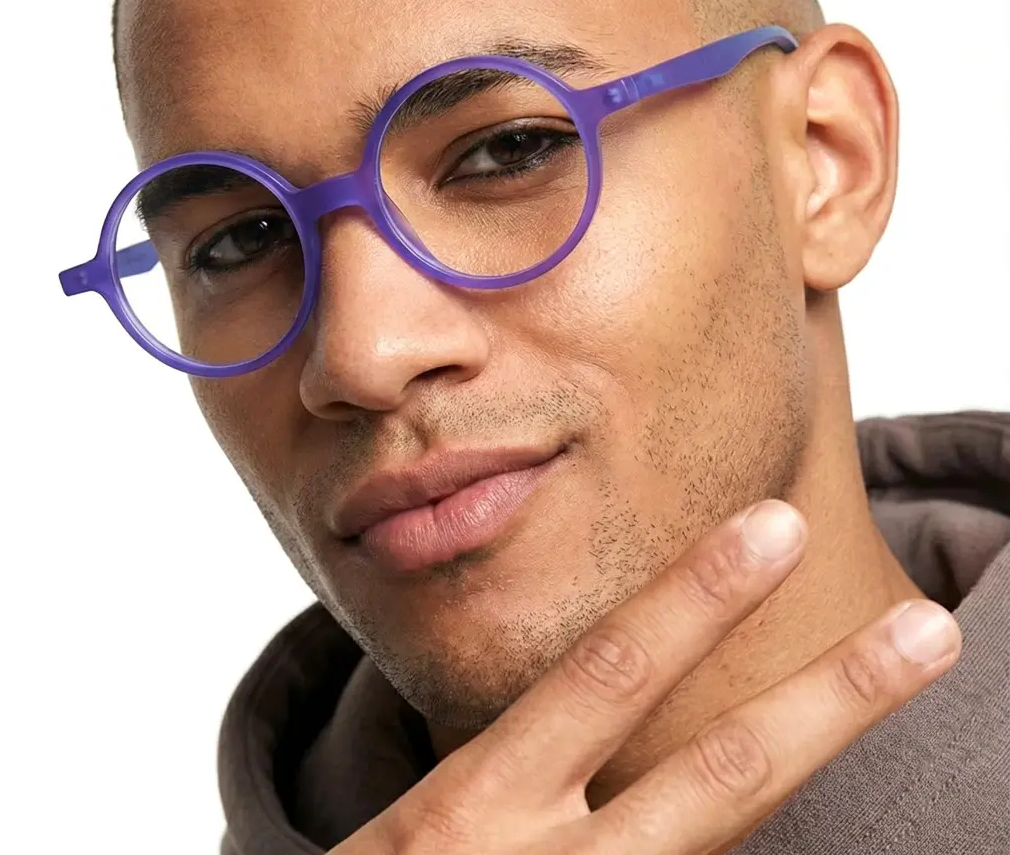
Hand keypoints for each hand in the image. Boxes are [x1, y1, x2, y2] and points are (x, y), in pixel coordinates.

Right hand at [329, 499, 960, 853]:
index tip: (774, 525)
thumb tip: (612, 711)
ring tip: (900, 689)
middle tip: (928, 628)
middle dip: (832, 702)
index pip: (607, 675)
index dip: (695, 597)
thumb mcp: (421, 832)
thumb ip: (509, 780)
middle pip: (718, 779)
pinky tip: (784, 828)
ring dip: (824, 791)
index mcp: (478, 807)